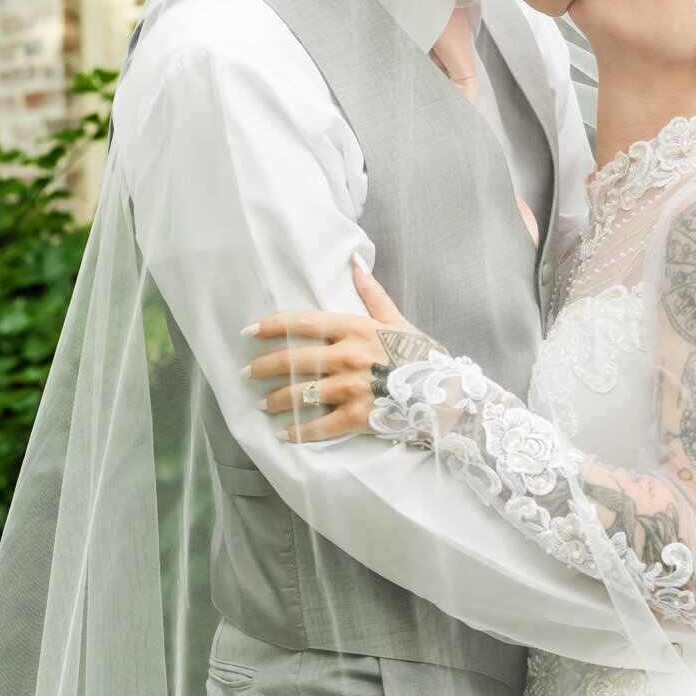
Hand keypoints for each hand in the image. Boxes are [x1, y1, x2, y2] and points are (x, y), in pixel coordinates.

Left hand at [241, 259, 444, 441]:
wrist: (449, 396)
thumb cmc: (423, 358)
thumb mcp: (398, 321)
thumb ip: (373, 293)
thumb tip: (355, 261)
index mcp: (356, 329)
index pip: (303, 323)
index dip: (271, 325)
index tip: (249, 331)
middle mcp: (348, 357)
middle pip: (293, 359)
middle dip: (264, 367)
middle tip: (246, 373)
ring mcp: (352, 389)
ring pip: (301, 394)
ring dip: (276, 400)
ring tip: (261, 405)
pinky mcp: (358, 418)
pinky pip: (319, 426)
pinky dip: (299, 432)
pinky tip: (285, 434)